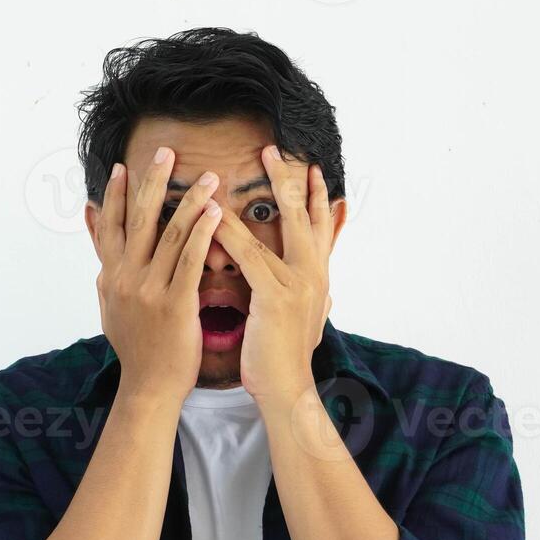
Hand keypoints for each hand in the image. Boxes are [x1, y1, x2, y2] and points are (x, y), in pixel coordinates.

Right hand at [94, 147, 222, 403]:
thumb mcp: (110, 305)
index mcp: (111, 276)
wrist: (149, 386)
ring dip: (189, 201)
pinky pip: (189, 260)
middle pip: (138, 219)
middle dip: (153, 182)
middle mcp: (125, 278)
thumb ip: (104, 266)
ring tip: (207, 176)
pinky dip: (201, 233)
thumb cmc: (136, 347)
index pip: (111, 226)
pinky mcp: (174, 303)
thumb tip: (93, 231)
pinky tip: (216, 212)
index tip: (125, 166)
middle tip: (167, 151)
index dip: (117, 194)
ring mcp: (148, 290)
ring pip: (168, 234)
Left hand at [212, 145, 335, 404]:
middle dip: (294, 181)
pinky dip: (233, 233)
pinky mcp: (276, 297)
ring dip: (269, 192)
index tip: (313, 170)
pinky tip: (217, 214)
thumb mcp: (303, 320)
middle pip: (307, 217)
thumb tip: (319, 288)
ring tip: (251, 164)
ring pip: (283, 228)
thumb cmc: (285, 359)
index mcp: (318, 279)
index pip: (322, 229)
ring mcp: (298, 284)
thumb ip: (308, 295)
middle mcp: (314, 275)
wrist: (288, 390)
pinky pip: (252, 256)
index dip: (319, 198)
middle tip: (280, 149)